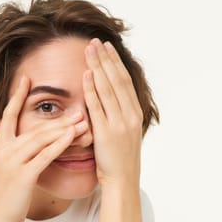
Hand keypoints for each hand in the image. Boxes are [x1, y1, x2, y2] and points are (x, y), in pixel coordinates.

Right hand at [0, 75, 87, 221]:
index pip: (7, 114)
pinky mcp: (22, 176)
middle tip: (78, 107)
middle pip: (34, 127)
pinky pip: (44, 156)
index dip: (16, 96)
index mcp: (0, 146)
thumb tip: (7, 128)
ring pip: (41, 139)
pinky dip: (59, 145)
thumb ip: (9, 147)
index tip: (26, 78)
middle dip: (58, 117)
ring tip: (82, 120)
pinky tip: (72, 137)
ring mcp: (12, 162)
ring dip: (63, 129)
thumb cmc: (6, 195)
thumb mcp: (4, 166)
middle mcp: (4, 150)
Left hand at [83, 38, 143, 188]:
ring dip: (98, 67)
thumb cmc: (120, 159)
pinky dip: (92, 90)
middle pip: (117, 80)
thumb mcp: (125, 132)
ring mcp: (119, 123)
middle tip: (95, 41)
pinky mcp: (106, 133)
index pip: (124, 81)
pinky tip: (86, 75)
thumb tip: (111, 97)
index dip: (115, 63)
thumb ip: (119, 114)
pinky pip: (98, 107)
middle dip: (106, 59)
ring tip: (89, 50)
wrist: (122, 180)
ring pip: (108, 89)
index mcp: (134, 113)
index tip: (106, 48)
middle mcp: (129, 115)